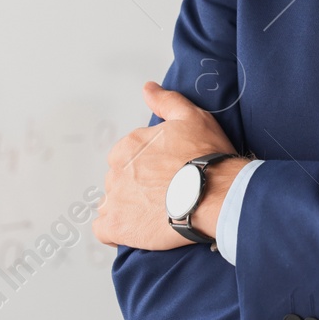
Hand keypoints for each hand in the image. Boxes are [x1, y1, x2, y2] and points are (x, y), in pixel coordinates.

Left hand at [92, 82, 244, 250]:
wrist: (215, 193)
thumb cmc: (206, 155)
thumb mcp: (191, 117)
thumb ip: (166, 101)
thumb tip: (148, 88)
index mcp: (128, 146)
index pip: (127, 157)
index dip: (146, 166)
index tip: (165, 173)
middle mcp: (115, 171)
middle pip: (120, 181)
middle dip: (137, 187)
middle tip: (165, 194)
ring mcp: (114, 200)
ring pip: (112, 204)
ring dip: (128, 208)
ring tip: (155, 214)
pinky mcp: (117, 226)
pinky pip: (103, 231)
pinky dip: (115, 232)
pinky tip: (135, 230)